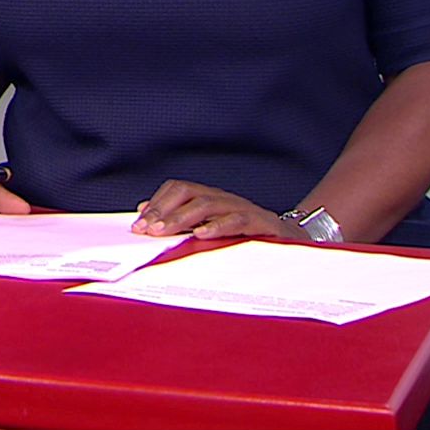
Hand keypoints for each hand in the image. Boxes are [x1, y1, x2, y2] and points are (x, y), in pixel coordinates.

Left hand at [130, 180, 303, 241]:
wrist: (291, 240)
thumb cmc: (246, 234)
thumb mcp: (209, 227)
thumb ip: (178, 220)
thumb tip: (143, 212)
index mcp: (209, 197)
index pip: (177, 189)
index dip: (157, 203)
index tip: (138, 224)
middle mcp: (222, 198)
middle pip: (188, 192)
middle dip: (163, 210)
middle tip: (145, 229)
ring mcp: (241, 207)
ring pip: (207, 204)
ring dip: (182, 218)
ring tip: (164, 231)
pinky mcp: (259, 222)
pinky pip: (236, 220)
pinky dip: (217, 226)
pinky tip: (200, 234)